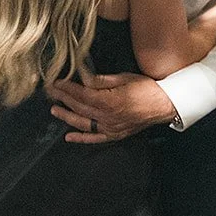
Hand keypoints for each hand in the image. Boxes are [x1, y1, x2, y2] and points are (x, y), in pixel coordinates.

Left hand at [48, 72, 175, 143]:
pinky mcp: (115, 134)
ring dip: (67, 116)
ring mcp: (110, 128)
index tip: (56, 82)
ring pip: (83, 123)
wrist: (164, 105)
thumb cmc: (147, 89)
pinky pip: (95, 138)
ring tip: (54, 110)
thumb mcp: (124, 78)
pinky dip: (81, 138)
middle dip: (63, 98)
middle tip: (50, 92)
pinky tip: (69, 136)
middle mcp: (107, 117)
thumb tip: (84, 76)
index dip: (66, 88)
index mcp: (109, 101)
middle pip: (80, 107)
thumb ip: (102, 80)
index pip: (81, 94)